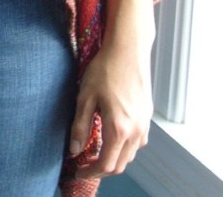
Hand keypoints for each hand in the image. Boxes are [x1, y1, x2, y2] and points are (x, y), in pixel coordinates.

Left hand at [69, 40, 152, 178]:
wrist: (128, 51)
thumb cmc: (104, 70)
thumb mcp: (85, 97)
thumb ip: (80, 126)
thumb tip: (74, 150)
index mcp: (119, 129)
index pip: (106, 165)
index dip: (91, 172)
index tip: (78, 170)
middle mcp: (136, 131)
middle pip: (120, 164)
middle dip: (102, 169)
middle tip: (85, 165)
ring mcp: (144, 124)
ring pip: (130, 155)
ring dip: (114, 159)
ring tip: (97, 152)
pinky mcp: (147, 116)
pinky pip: (138, 142)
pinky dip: (125, 148)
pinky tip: (114, 137)